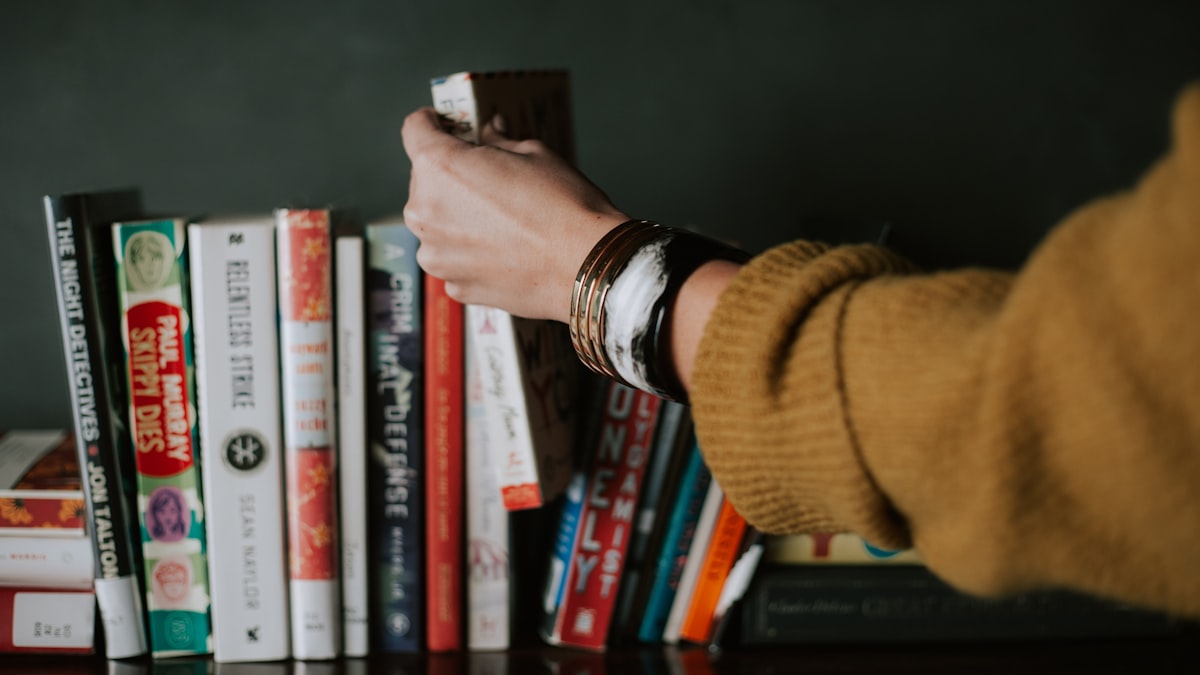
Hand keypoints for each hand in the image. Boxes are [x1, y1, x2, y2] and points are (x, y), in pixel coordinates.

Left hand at [401, 107, 628, 322]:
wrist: (586, 266)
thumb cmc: (563, 206)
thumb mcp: (533, 153)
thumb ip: (498, 142)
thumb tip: (490, 133)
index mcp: (440, 167)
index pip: (415, 129)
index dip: (431, 122)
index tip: (444, 125)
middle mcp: (425, 212)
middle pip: (425, 181)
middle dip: (451, 176)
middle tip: (489, 179)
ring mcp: (436, 255)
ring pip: (437, 224)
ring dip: (457, 217)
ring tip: (501, 222)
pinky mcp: (454, 285)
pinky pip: (453, 258)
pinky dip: (470, 252)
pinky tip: (505, 250)